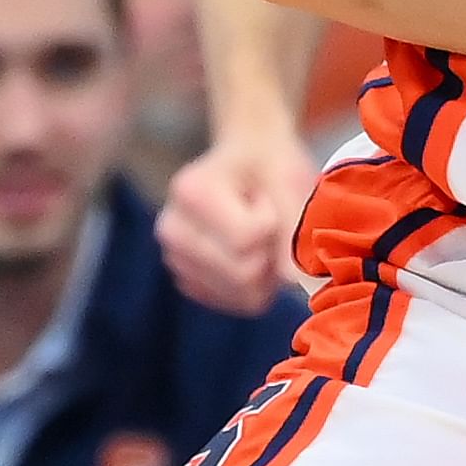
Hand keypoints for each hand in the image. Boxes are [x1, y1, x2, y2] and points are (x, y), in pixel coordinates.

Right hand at [157, 126, 318, 314]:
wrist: (248, 162)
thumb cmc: (268, 165)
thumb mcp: (287, 181)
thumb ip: (291, 227)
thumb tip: (294, 281)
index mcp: (190, 192)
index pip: (244, 239)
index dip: (271, 224)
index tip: (265, 198)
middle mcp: (172, 229)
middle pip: (243, 273)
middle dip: (270, 251)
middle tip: (265, 219)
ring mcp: (175, 259)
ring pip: (242, 294)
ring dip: (266, 270)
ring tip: (257, 234)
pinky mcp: (189, 282)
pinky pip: (239, 303)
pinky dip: (257, 286)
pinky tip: (250, 253)